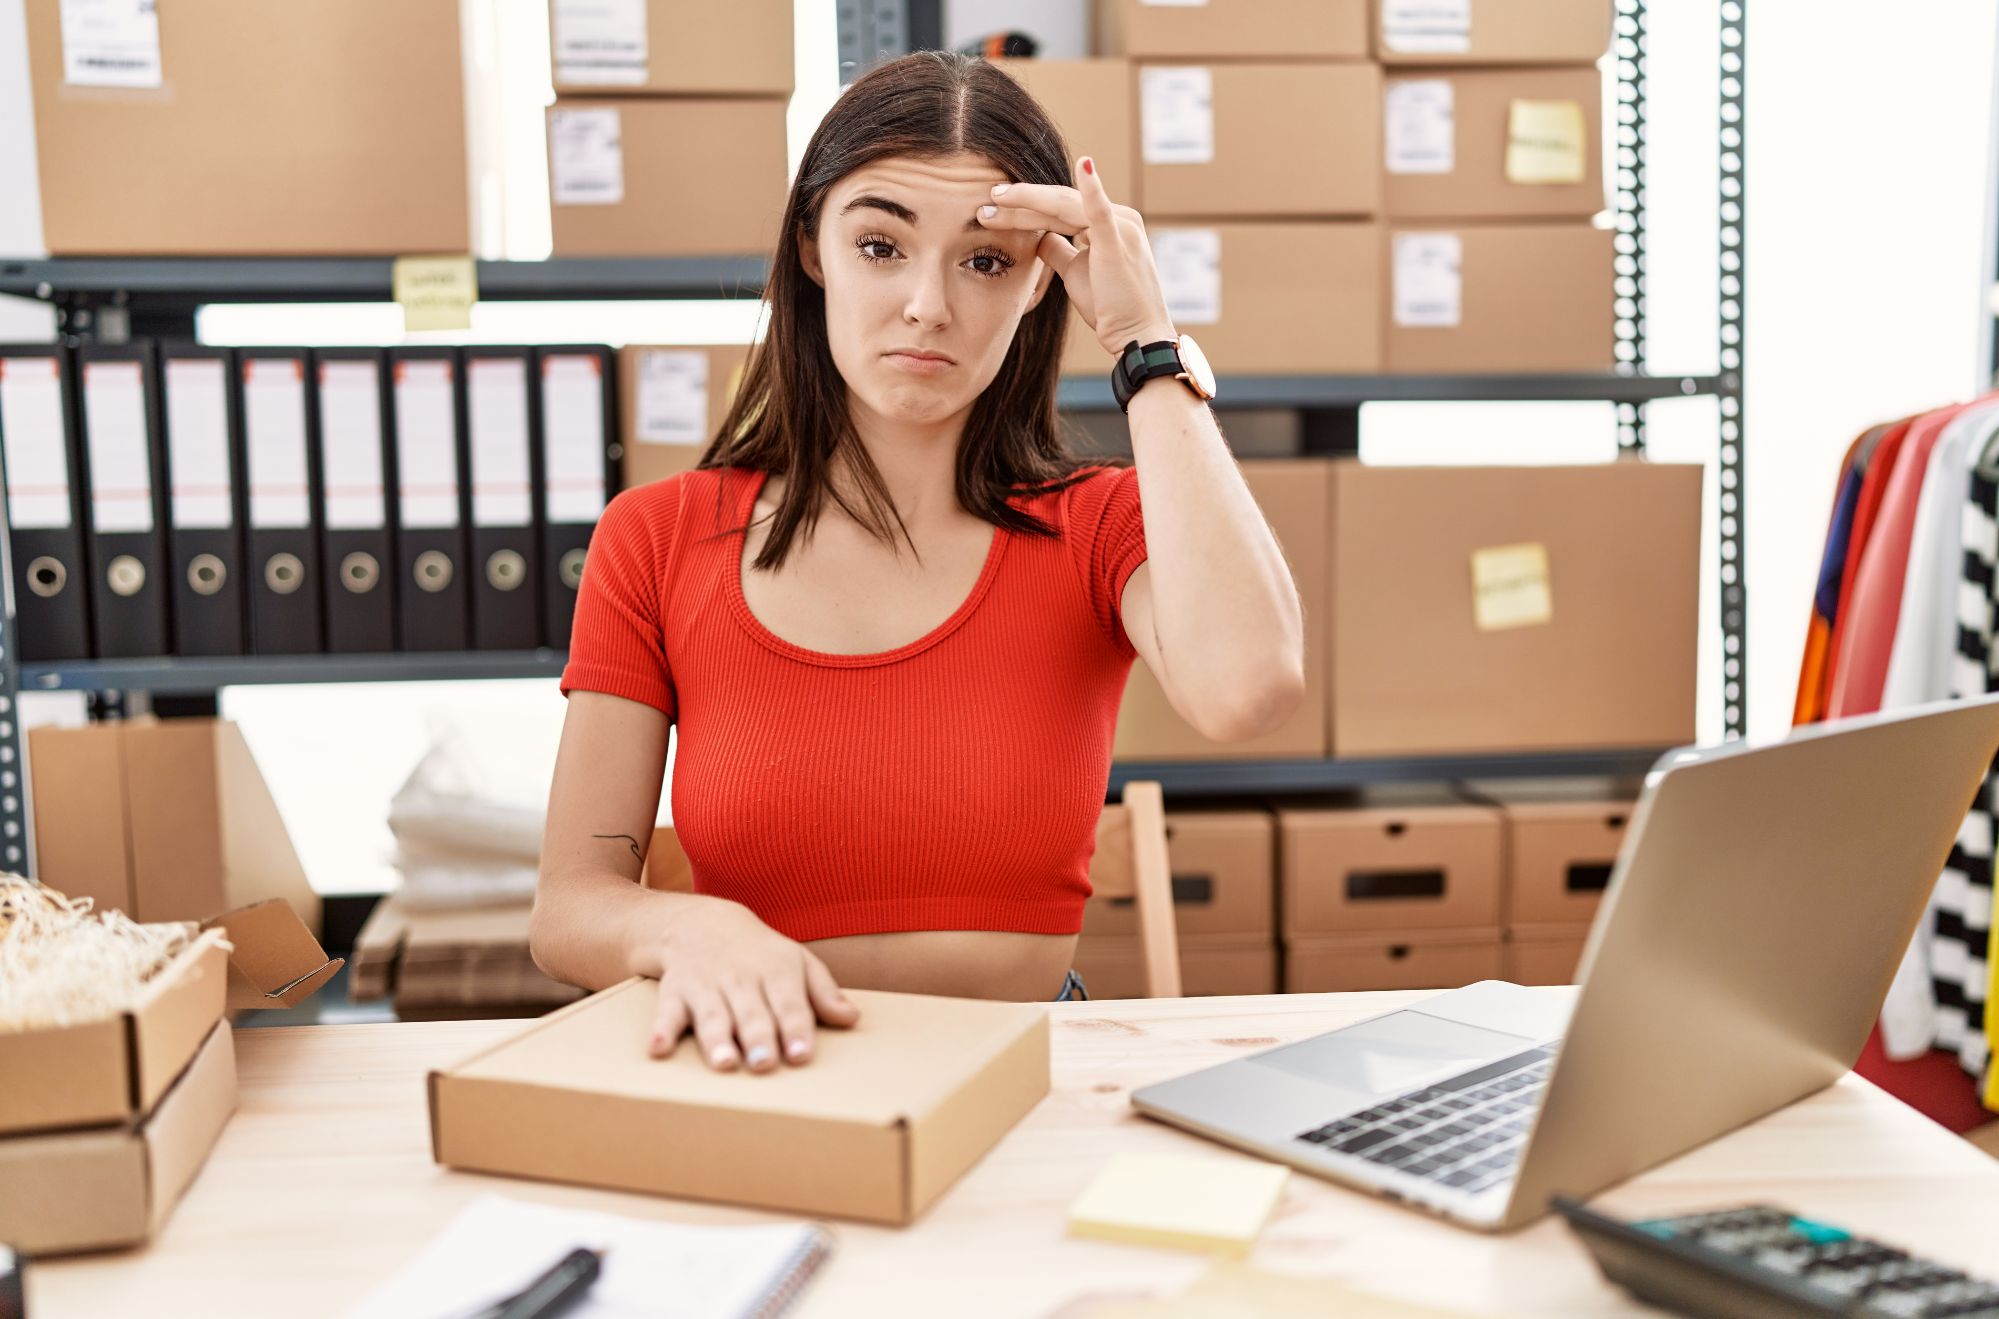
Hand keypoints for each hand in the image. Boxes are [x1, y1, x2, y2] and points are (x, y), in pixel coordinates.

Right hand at [646, 899, 860, 1071]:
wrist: (702, 923)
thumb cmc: (761, 954)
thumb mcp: (797, 962)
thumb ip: (823, 993)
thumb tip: (852, 1019)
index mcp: (777, 972)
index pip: (789, 1003)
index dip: (795, 1029)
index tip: (801, 1054)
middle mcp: (741, 979)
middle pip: (751, 1012)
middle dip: (758, 1037)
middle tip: (764, 1063)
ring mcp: (706, 985)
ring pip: (712, 1014)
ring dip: (716, 1039)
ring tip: (724, 1063)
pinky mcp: (675, 991)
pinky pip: (667, 1012)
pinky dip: (661, 1030)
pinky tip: (658, 1050)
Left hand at [977, 154, 1178, 359]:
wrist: (1137, 336)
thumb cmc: (1110, 308)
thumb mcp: (1075, 273)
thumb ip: (1058, 250)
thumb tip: (1039, 236)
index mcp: (1108, 224)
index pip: (1060, 209)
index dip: (1026, 208)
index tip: (994, 209)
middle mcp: (1118, 218)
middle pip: (1058, 204)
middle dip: (1020, 202)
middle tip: (986, 200)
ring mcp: (1121, 227)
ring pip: (1064, 205)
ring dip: (1028, 200)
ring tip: (996, 198)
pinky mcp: (1118, 242)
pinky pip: (1101, 212)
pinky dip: (1092, 188)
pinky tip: (1084, 165)